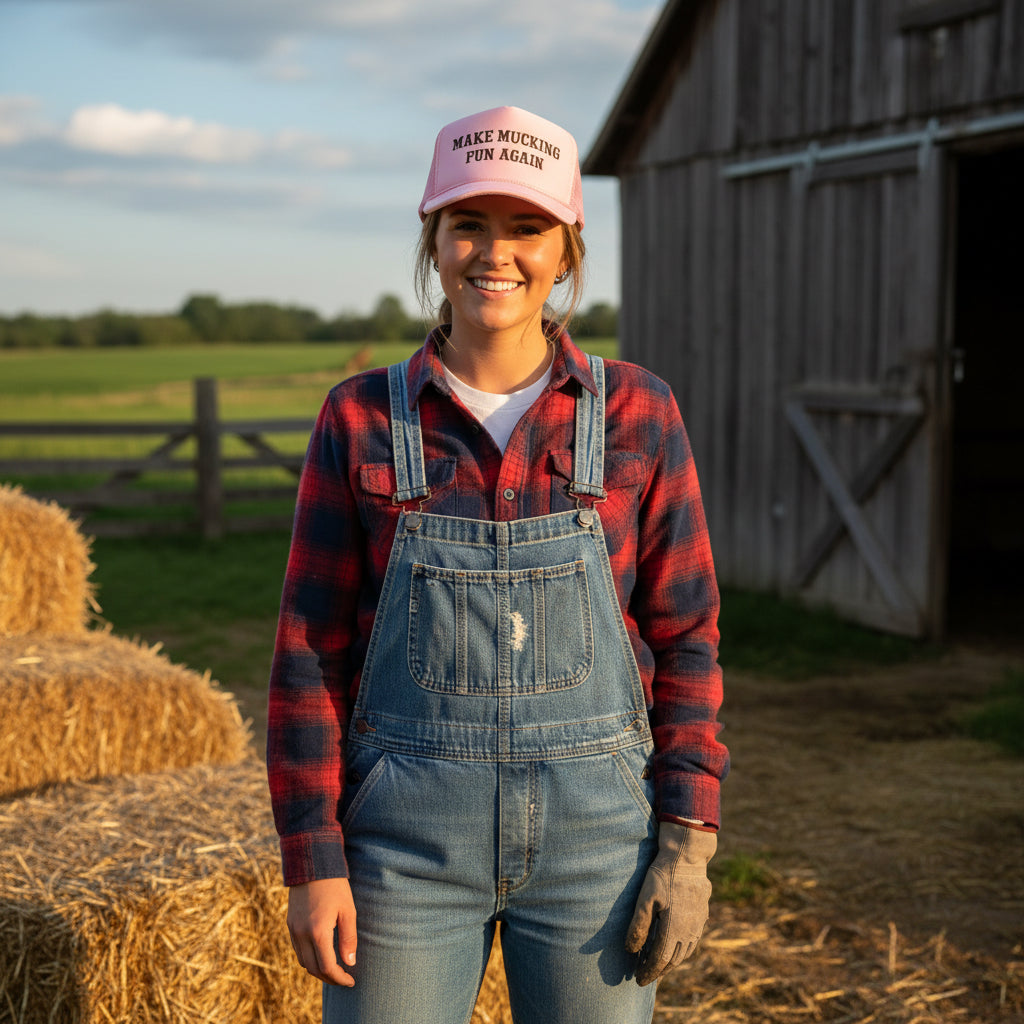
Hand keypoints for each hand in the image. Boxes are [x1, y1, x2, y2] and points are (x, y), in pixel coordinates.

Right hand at [287, 877, 357, 986]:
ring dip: (318, 970)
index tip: (351, 981)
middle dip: (329, 978)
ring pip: (303, 961)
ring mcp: (293, 929)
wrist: (311, 863)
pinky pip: (298, 950)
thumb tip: (350, 963)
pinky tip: (321, 954)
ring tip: (334, 969)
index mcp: (317, 932)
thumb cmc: (334, 885)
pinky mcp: (290, 923)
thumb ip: (348, 938)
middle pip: (313, 969)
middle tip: (344, 978)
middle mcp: (301, 934)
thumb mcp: (348, 910)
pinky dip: (309, 958)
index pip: (327, 967)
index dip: (339, 978)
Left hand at [625, 824, 715, 985]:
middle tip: (644, 975)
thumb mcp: (645, 899)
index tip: (638, 980)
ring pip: (685, 952)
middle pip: (673, 960)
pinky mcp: (703, 914)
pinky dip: (682, 950)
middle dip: (658, 970)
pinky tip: (675, 946)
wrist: (687, 856)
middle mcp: (689, 931)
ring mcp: (698, 924)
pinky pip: (693, 941)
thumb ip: (638, 926)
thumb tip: (631, 950)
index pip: (660, 960)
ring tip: (658, 965)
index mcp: (674, 930)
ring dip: (671, 962)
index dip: (648, 972)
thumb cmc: (663, 876)